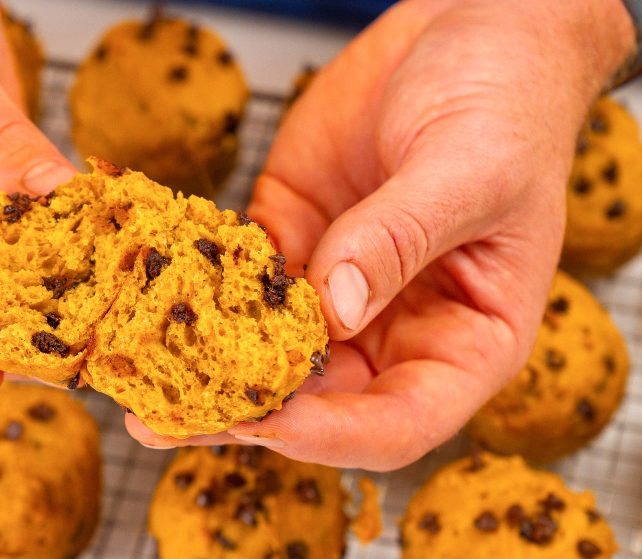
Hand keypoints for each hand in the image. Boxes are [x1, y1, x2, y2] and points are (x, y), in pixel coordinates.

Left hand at [127, 0, 634, 468]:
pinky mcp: (288, 239)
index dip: (334, 436)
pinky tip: (150, 301)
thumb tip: (336, 309)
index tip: (270, 423)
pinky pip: (236, 282)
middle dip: (244, 414)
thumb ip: (401, 237)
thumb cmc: (505, 103)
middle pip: (317, 403)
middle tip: (167, 419)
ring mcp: (334, 289)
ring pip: (265, 354)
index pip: (401, 422)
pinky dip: (194, 294)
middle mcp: (394, 329)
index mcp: (464, 340)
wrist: (466, 32)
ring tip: (136, 383)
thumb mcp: (471, 169)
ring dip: (203, 369)